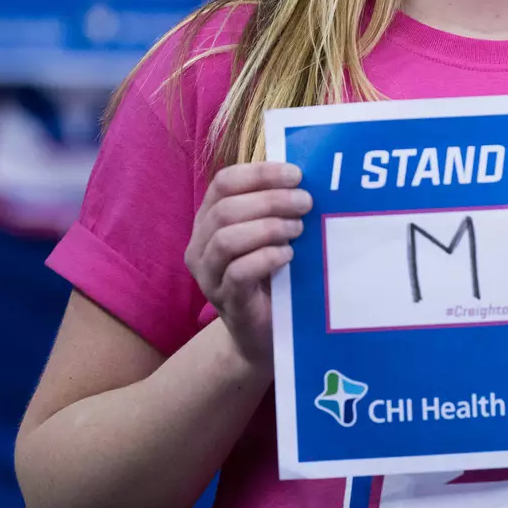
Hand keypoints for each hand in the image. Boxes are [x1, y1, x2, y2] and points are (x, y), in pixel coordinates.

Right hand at [185, 161, 311, 370]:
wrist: (265, 334)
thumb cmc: (271, 275)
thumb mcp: (271, 235)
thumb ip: (276, 207)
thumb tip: (304, 177)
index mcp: (209, 220)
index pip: (223, 183)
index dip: (259, 173)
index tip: (296, 174)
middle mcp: (201, 246)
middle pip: (225, 209)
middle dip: (270, 200)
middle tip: (305, 203)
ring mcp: (209, 277)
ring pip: (226, 239)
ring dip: (268, 228)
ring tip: (298, 230)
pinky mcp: (227, 302)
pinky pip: (238, 273)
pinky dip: (266, 258)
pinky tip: (288, 256)